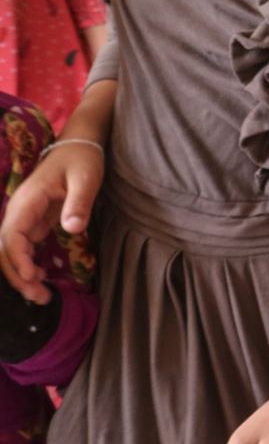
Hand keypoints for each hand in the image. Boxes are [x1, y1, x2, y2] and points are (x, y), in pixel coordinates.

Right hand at [1, 143, 102, 303]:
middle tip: (40, 297)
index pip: (12, 236)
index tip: (31, 277)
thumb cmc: (82, 159)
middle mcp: (19, 211)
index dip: (17, 259)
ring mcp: (25, 217)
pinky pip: (23, 247)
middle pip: (6, 248)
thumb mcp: (86, 178)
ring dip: (20, 273)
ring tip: (41, 296)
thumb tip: (72, 229)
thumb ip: (79, 203)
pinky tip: (40, 278)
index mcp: (27, 201)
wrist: (79, 145)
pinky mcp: (34, 221)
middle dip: (17, 275)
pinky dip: (27, 264)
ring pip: (12, 251)